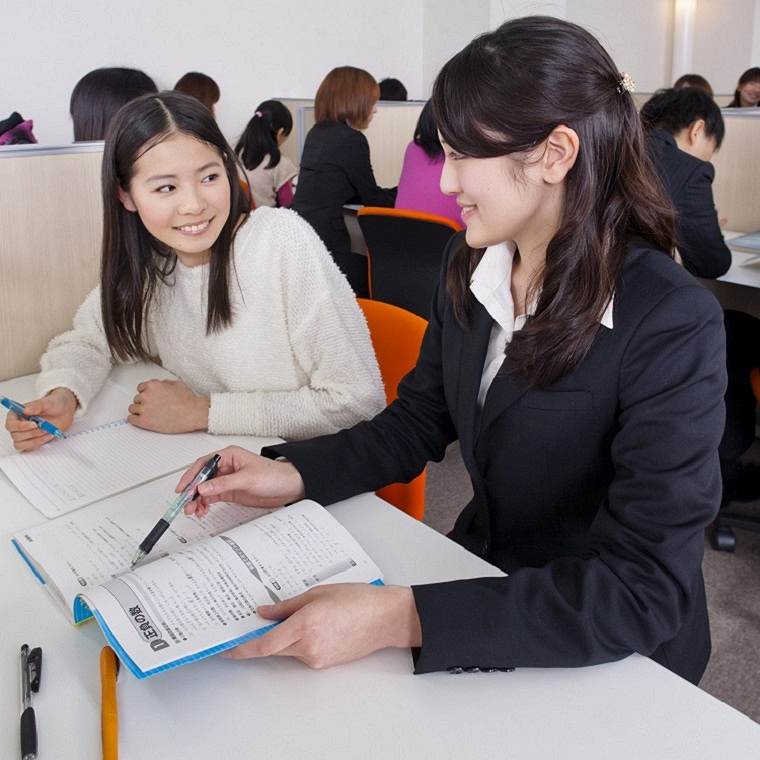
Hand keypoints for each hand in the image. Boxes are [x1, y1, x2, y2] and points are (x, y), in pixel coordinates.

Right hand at [5, 387, 76, 451]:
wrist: (65, 411)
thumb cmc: (54, 405)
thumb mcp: (47, 403)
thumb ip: (37, 406)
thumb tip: (25, 410)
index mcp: (17, 414)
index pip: (10, 424)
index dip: (20, 426)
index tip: (34, 424)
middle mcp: (18, 425)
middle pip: (15, 435)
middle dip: (31, 433)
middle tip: (45, 427)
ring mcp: (24, 434)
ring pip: (20, 444)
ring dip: (35, 440)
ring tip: (48, 431)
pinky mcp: (32, 441)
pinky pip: (30, 448)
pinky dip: (40, 443)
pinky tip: (50, 435)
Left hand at [127, 379, 208, 432]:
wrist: (194, 413)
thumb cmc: (188, 400)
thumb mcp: (176, 384)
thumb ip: (163, 383)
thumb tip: (158, 385)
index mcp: (152, 385)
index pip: (140, 388)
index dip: (146, 393)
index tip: (150, 398)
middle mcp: (146, 396)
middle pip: (136, 399)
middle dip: (144, 402)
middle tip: (152, 407)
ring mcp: (144, 409)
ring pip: (132, 408)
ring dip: (139, 411)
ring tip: (148, 414)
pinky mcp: (145, 421)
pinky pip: (131, 419)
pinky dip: (134, 419)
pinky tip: (141, 420)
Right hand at [177, 445, 304, 514]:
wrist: (290, 487)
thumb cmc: (274, 475)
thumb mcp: (247, 479)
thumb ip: (224, 484)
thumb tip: (203, 487)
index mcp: (229, 456)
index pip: (203, 464)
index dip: (191, 476)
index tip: (183, 488)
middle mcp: (226, 467)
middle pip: (202, 478)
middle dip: (192, 491)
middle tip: (186, 503)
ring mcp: (228, 480)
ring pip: (205, 489)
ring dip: (197, 500)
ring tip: (193, 510)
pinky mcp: (231, 491)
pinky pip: (212, 497)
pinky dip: (205, 504)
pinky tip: (202, 510)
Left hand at [220, 584, 421, 668]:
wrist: (386, 618)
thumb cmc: (357, 600)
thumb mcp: (318, 593)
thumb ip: (287, 606)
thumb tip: (264, 613)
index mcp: (305, 625)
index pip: (264, 644)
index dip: (242, 648)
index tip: (227, 647)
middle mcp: (309, 646)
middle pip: (273, 648)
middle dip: (262, 638)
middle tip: (252, 624)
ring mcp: (317, 658)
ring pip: (288, 650)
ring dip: (284, 637)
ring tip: (299, 614)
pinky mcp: (325, 663)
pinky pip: (303, 653)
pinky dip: (300, 641)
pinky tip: (313, 624)